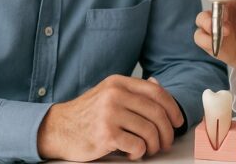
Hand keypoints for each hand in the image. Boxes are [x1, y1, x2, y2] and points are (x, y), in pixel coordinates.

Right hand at [36, 74, 183, 160]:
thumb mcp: (107, 93)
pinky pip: (137, 145)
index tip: (177, 121)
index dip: (172, 108)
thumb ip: (131, 90)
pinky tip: (132, 153)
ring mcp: (110, 114)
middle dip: (167, 132)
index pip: (156, 92)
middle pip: (157, 113)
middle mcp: (115, 95)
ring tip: (149, 149)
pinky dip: (140, 153)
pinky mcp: (106, 134)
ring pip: (149, 131)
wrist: (58, 129)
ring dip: (154, 145)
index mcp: (118, 83)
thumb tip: (158, 86)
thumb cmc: (86, 114)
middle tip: (166, 142)